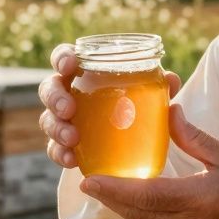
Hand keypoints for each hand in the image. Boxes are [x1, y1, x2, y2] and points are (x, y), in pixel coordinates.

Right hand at [37, 43, 180, 168]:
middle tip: (69, 109)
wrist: (137, 141)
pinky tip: (72, 160)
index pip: (66, 57)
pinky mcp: (67, 145)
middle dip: (55, 97)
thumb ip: (161, 88)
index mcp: (85, 73)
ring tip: (73, 138)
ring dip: (56, 128)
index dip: (62, 57)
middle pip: (50, 88)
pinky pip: (56, 149)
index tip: (70, 65)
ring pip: (48, 120)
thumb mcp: (153, 97)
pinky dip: (60, 154)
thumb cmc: (139, 107)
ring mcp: (65, 120)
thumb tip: (170, 79)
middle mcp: (70, 93)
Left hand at [80, 104, 218, 218]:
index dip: (115, 189)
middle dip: (109, 197)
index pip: (146, 195)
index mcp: (198, 199)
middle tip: (87, 182)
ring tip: (101, 189)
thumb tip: (169, 110)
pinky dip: (138, 214)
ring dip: (121, 207)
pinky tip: (129, 201)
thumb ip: (195, 137)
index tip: (90, 180)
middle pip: (136, 212)